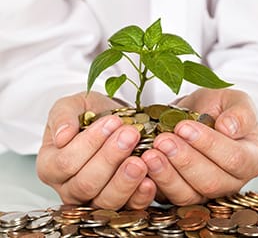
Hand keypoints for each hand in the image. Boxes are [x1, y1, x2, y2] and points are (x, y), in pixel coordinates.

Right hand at [37, 91, 155, 209]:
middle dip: (110, 157)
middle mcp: (69, 189)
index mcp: (51, 166)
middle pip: (86, 184)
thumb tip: (62, 136)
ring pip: (105, 200)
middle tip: (130, 135)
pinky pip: (128, 208)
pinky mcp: (119, 204)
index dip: (90, 143)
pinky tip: (149, 181)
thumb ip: (63, 116)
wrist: (115, 123)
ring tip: (140, 160)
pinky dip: (139, 196)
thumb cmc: (91, 115)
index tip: (112, 122)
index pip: (65, 162)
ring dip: (125, 180)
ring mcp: (93, 200)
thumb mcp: (73, 105)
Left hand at [141, 88, 257, 204]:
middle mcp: (229, 181)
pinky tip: (143, 165)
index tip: (185, 127)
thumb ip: (240, 113)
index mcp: (249, 159)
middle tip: (164, 140)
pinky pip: (168, 196)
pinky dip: (154, 182)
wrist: (196, 115)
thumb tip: (229, 128)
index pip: (235, 159)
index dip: (209, 145)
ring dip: (167, 175)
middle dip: (185, 161)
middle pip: (211, 182)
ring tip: (150, 154)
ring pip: (188, 194)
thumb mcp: (234, 101)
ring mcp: (204, 191)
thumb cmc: (218, 108)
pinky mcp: (181, 192)